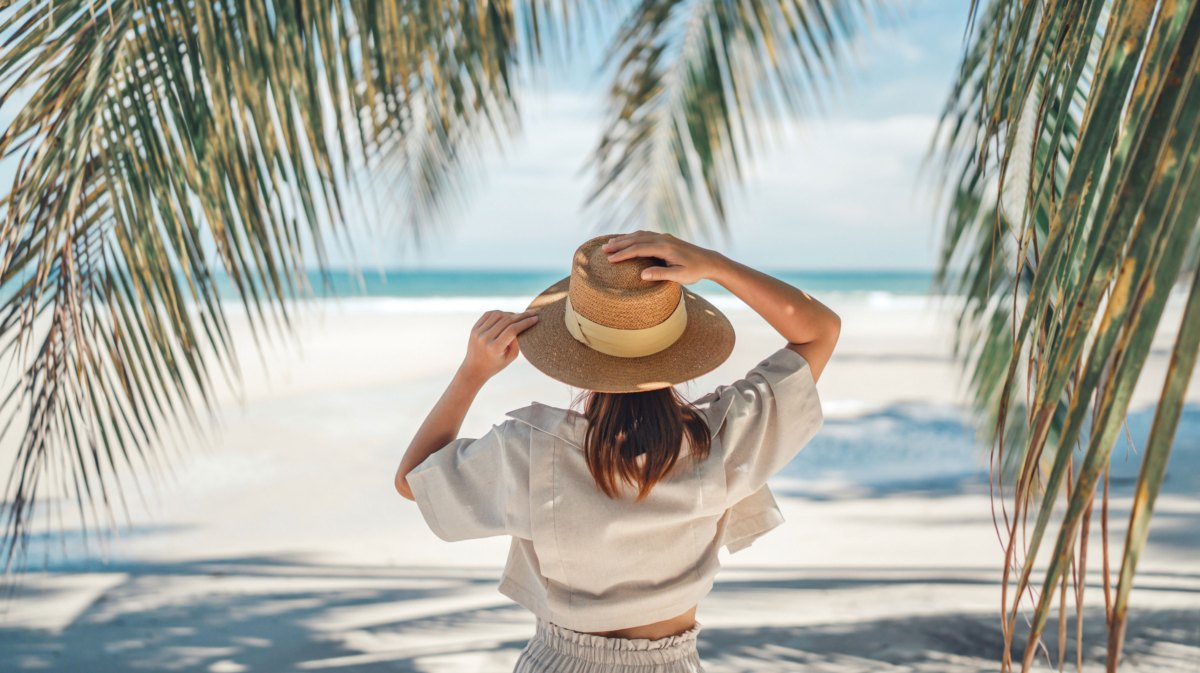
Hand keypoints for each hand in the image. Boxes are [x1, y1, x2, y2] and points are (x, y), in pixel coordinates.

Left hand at [460, 310, 538, 381]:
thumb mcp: (510, 357)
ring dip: (510, 313)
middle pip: (506, 320)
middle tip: (532, 313)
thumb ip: (517, 341)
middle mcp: (485, 338)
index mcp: (495, 348)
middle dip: (521, 315)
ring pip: (498, 314)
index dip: (526, 322)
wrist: (474, 369)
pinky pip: (489, 314)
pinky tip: (506, 315)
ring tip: (518, 316)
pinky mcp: (474, 328)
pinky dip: (499, 313)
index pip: (513, 329)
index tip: (536, 318)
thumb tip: (523, 324)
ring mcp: (478, 332)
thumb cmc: (496, 364)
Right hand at [602, 231, 724, 284]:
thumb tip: (642, 275)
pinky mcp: (666, 238)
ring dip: (624, 239)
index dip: (623, 254)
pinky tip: (627, 240)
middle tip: (603, 249)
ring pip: (639, 235)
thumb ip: (661, 274)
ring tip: (610, 243)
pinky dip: (633, 237)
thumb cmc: (695, 271)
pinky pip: (645, 235)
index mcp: (665, 248)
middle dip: (618, 244)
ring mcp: (664, 237)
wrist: (709, 261)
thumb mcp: (679, 276)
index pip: (638, 249)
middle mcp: (663, 239)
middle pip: (636, 239)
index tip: (610, 259)